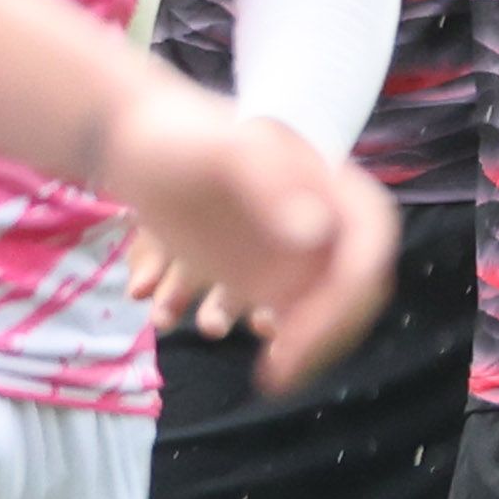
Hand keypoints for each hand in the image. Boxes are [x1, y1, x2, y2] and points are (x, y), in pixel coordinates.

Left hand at [101, 81, 397, 389]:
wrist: (132, 140)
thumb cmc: (181, 134)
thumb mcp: (225, 150)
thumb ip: (269, 182)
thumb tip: (313, 235)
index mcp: (332, 188)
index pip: (367, 250)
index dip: (347, 295)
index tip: (300, 322)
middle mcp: (322, 227)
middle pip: (347, 293)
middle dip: (320, 334)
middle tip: (278, 365)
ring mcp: (290, 256)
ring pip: (309, 314)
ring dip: (290, 344)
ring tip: (256, 363)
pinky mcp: (255, 277)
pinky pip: (267, 317)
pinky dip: (248, 332)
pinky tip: (209, 330)